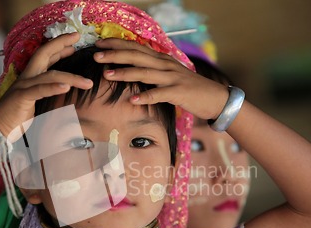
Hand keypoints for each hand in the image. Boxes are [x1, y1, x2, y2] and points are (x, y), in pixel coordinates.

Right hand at [0, 33, 93, 135]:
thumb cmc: (16, 118)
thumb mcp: (35, 103)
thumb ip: (47, 95)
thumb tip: (64, 93)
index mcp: (30, 78)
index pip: (45, 56)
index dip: (59, 47)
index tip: (74, 42)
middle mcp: (26, 78)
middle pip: (44, 54)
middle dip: (60, 43)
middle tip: (77, 37)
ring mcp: (23, 86)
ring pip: (50, 75)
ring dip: (72, 78)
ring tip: (88, 83)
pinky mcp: (22, 97)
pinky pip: (40, 90)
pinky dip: (54, 88)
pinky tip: (67, 87)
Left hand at [93, 38, 228, 119]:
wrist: (215, 98)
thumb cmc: (189, 88)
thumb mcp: (169, 75)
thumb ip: (153, 71)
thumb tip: (133, 70)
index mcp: (162, 60)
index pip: (136, 48)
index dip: (117, 45)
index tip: (99, 45)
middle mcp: (165, 65)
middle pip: (137, 56)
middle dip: (115, 55)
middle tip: (96, 56)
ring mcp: (172, 78)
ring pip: (145, 73)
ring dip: (125, 73)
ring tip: (107, 75)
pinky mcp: (178, 92)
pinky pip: (159, 94)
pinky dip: (146, 96)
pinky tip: (133, 100)